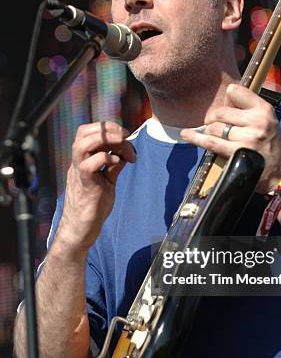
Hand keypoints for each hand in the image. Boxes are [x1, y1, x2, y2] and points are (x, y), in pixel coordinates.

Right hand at [57, 121, 135, 249]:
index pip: (86, 132)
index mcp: (82, 160)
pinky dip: (106, 158)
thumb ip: (113, 167)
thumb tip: (124, 155)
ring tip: (124, 147)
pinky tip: (118, 163)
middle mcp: (77, 163)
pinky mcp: (85, 185)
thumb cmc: (93, 207)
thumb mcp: (107, 182)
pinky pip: (89, 165)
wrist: (80, 229)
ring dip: (106, 140)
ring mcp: (79, 173)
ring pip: (83, 144)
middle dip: (107, 129)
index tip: (124, 135)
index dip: (106, 127)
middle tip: (126, 138)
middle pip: (83, 133)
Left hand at [181, 84, 280, 192]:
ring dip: (209, 132)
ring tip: (213, 135)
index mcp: (264, 109)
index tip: (227, 109)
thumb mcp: (266, 121)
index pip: (234, 92)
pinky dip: (197, 138)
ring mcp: (248, 138)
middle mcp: (257, 122)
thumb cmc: (271, 144)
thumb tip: (222, 100)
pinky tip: (187, 134)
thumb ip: (247, 109)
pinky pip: (211, 143)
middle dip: (213, 119)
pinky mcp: (238, 153)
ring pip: (214, 128)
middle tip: (216, 126)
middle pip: (220, 112)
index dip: (227, 100)